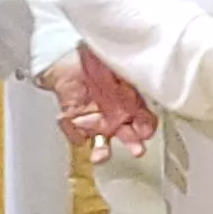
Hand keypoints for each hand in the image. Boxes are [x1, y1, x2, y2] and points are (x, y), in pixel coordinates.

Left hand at [42, 45, 158, 159]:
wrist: (65, 57)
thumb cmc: (96, 58)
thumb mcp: (118, 65)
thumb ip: (129, 75)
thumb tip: (143, 79)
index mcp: (131, 102)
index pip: (145, 120)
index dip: (147, 127)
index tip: (146, 132)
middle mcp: (116, 116)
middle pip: (129, 136)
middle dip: (134, 145)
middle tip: (137, 150)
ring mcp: (96, 121)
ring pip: (102, 144)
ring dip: (103, 151)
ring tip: (101, 156)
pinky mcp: (75, 122)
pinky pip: (75, 134)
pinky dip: (74, 132)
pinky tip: (72, 121)